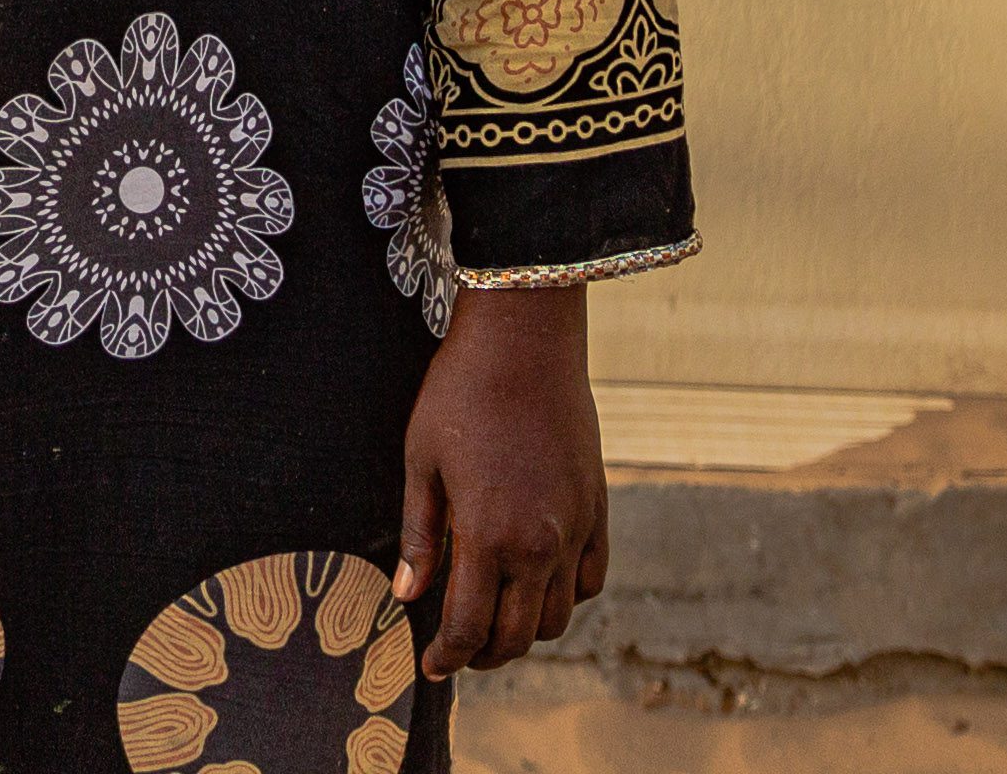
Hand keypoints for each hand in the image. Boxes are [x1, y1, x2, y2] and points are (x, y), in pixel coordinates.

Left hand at [396, 281, 609, 677]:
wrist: (526, 339)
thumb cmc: (461, 393)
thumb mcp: (422, 462)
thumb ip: (419, 536)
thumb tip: (408, 596)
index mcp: (487, 536)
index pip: (468, 627)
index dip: (446, 657)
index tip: (431, 665)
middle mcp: (539, 543)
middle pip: (517, 636)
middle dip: (484, 655)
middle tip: (458, 651)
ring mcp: (576, 528)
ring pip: (557, 617)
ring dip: (525, 631)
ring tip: (496, 618)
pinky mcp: (598, 507)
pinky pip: (592, 578)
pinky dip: (567, 596)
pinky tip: (538, 584)